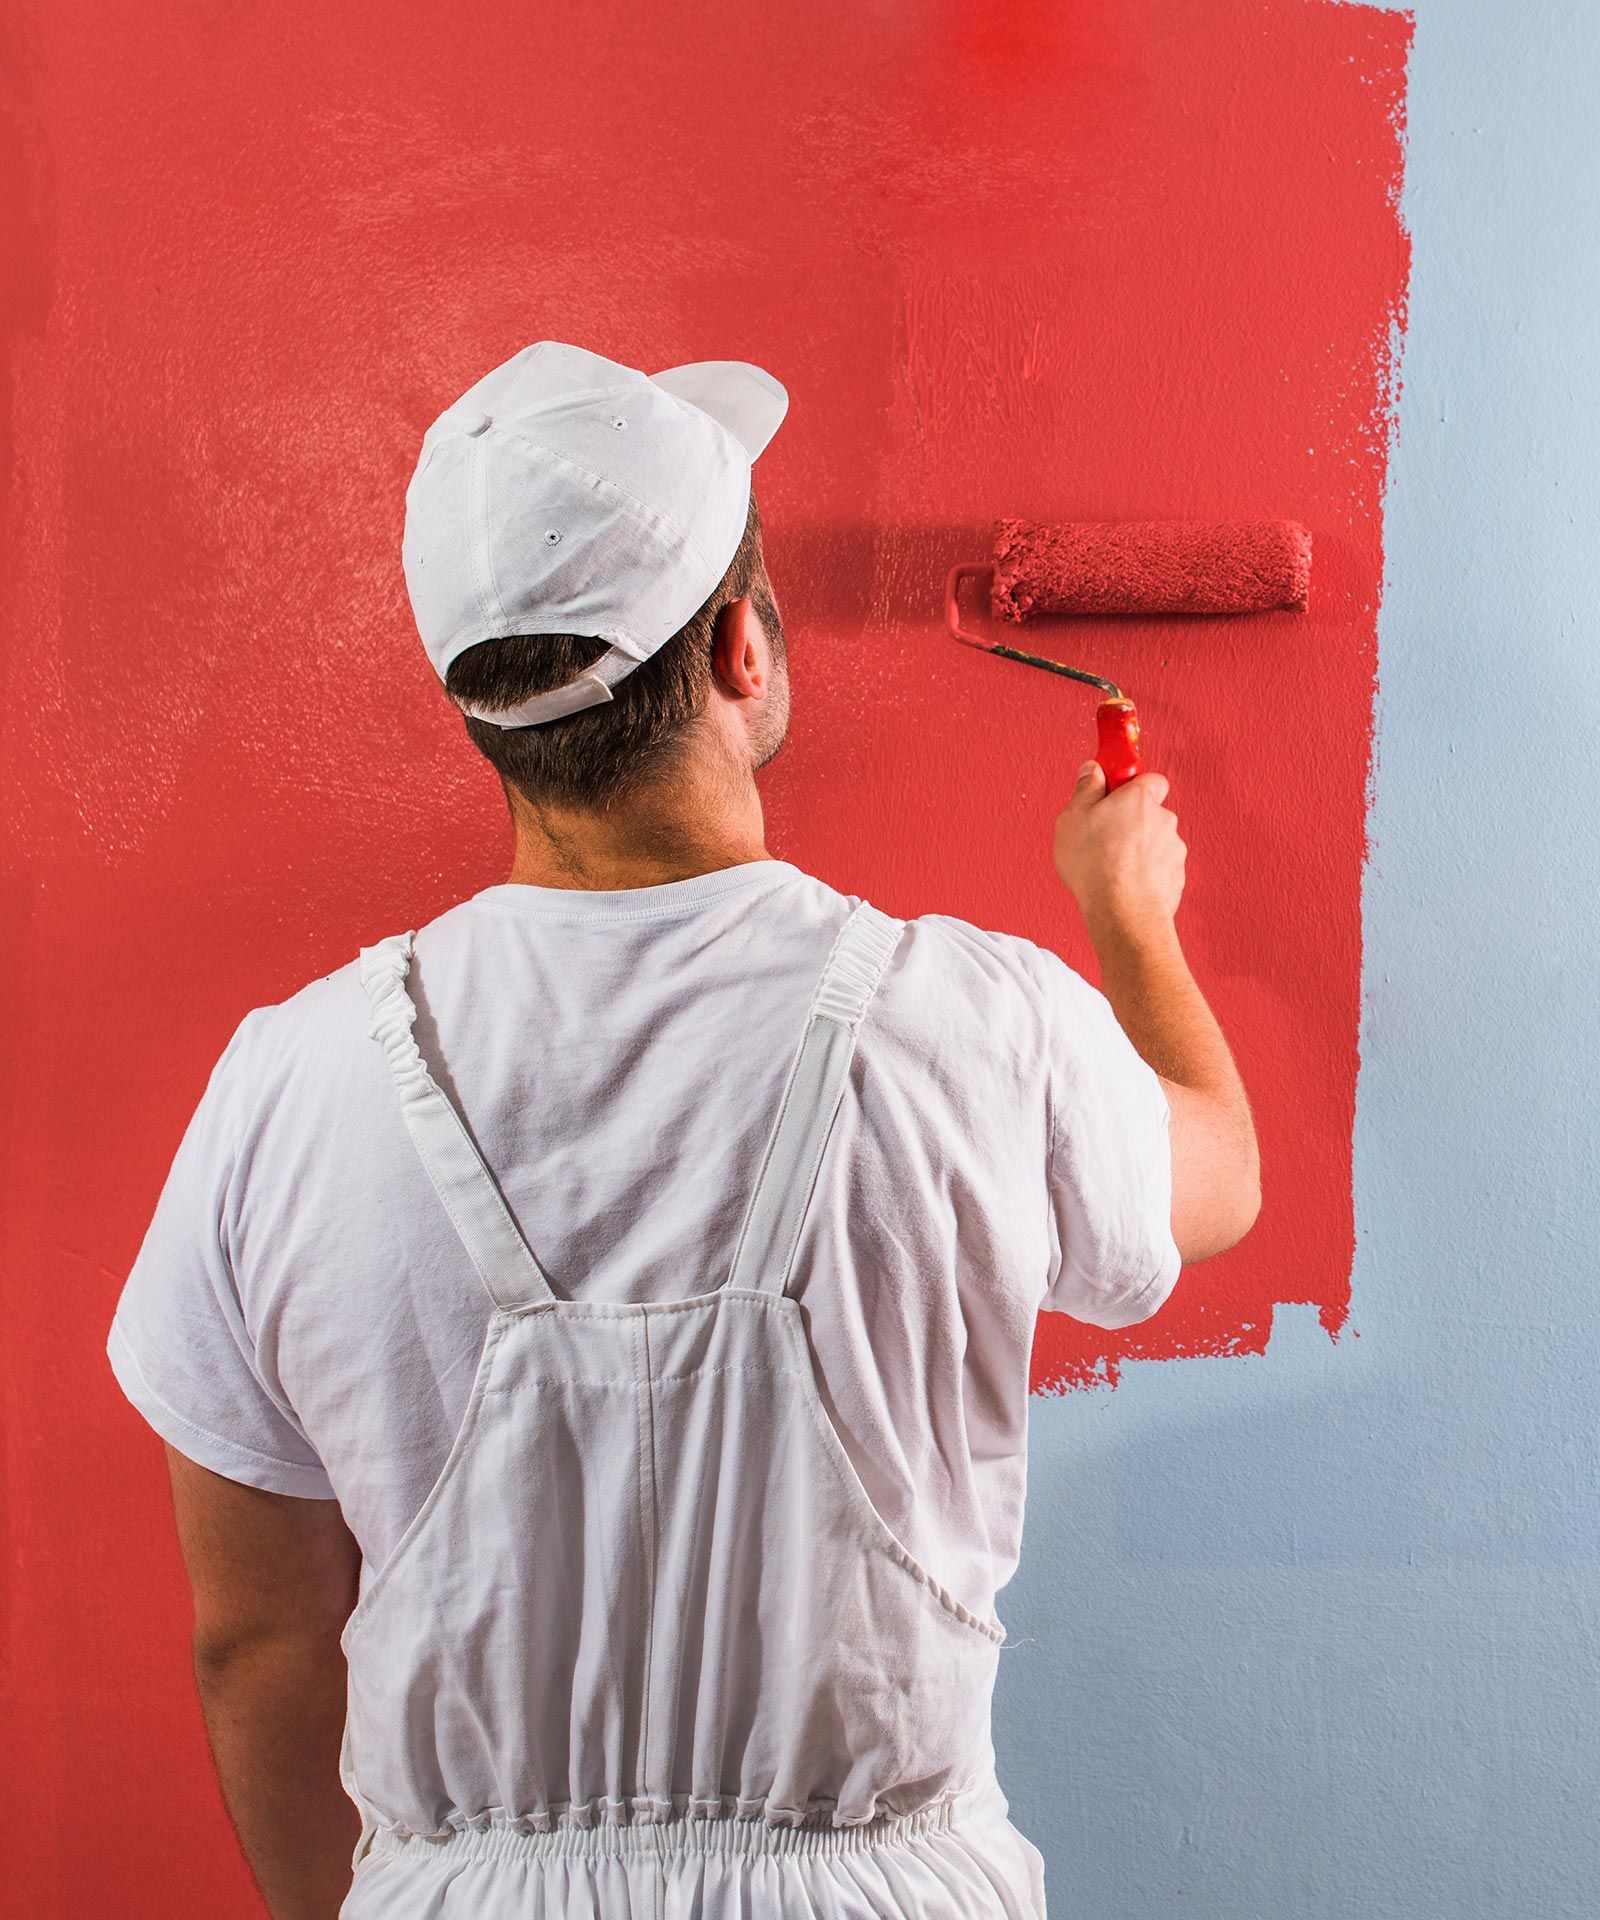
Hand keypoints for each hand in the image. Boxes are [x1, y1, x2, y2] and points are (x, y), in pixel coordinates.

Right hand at [1052, 760, 1186, 941]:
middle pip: (1149, 813)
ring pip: (1154, 842)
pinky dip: (1145, 874)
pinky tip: (1124, 885)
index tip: (1113, 792)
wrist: (1122, 912)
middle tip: (1104, 836)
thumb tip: (1092, 770)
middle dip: (1131, 822)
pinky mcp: (1176, 877)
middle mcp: (1163, 820)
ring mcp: (1173, 850)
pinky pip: (1159, 868)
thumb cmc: (1095, 865)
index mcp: (1139, 799)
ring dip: (1138, 850)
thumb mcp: (1073, 818)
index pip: (1148, 778)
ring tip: (1111, 867)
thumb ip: (1085, 789)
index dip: (1131, 785)